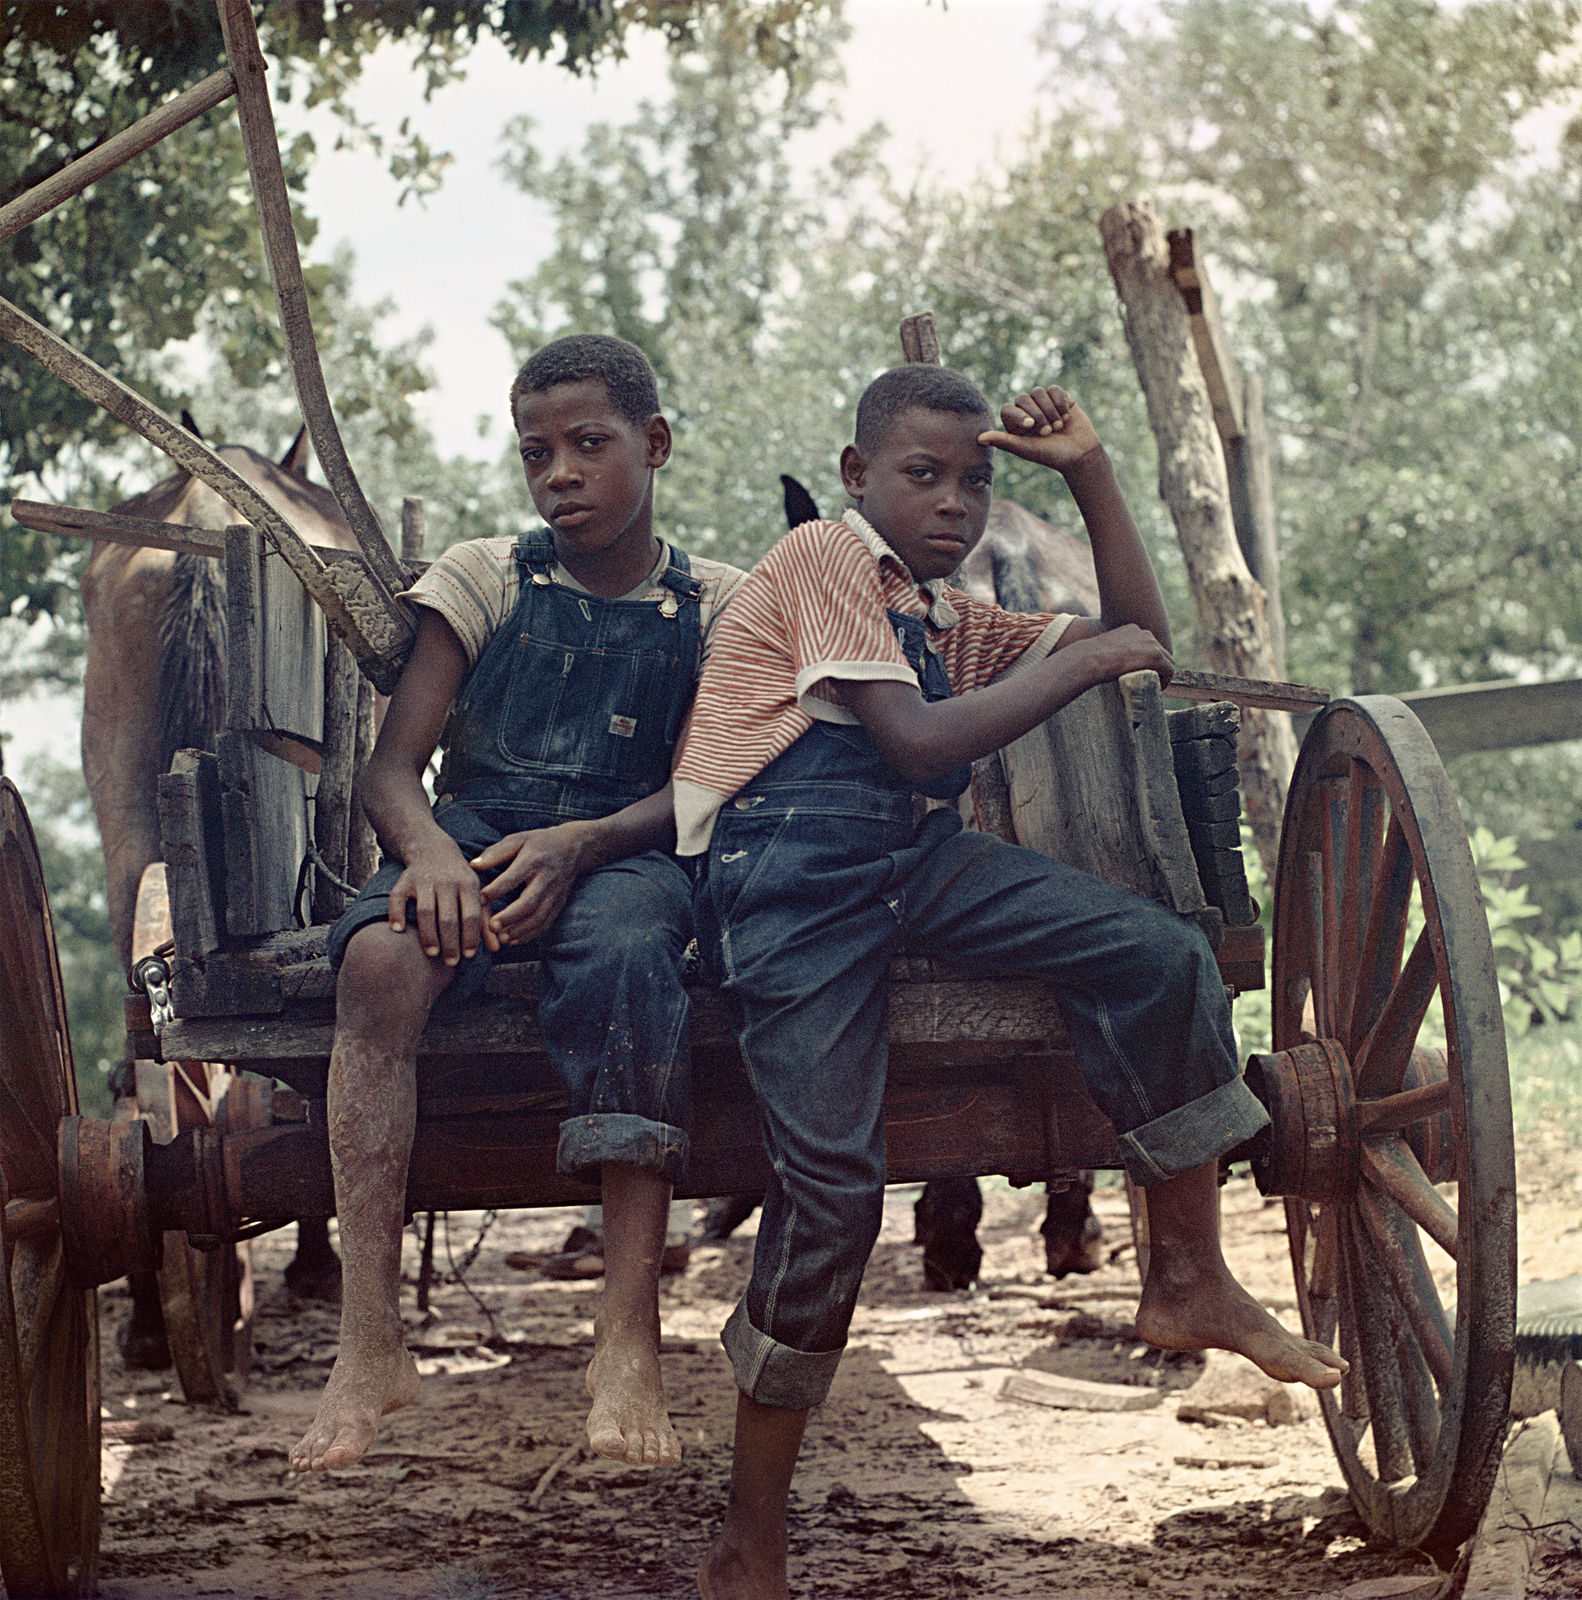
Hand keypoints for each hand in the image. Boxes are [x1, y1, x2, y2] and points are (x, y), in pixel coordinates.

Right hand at [387, 836, 495, 966]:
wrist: (433, 848)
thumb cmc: (459, 878)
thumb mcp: (475, 892)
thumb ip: (485, 920)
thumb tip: (496, 949)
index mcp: (468, 885)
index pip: (471, 915)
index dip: (470, 937)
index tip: (468, 955)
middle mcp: (446, 882)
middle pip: (448, 917)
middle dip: (450, 943)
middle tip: (451, 962)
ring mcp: (424, 880)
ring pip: (425, 912)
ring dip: (428, 935)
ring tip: (432, 953)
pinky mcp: (405, 879)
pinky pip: (397, 898)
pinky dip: (396, 913)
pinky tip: (398, 930)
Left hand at [472, 822, 597, 946]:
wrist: (573, 847)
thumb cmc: (538, 843)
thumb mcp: (518, 839)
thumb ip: (495, 853)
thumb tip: (473, 866)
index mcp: (533, 859)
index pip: (513, 878)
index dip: (496, 890)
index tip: (479, 900)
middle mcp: (546, 878)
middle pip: (529, 902)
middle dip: (509, 917)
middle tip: (491, 926)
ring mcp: (555, 893)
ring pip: (539, 916)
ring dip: (520, 930)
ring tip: (501, 938)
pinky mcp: (560, 903)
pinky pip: (546, 922)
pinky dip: (530, 934)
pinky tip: (514, 939)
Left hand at [978, 385, 1102, 472]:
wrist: (1079, 453)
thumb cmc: (1050, 454)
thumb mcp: (1025, 449)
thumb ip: (1003, 441)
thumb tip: (979, 438)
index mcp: (1015, 424)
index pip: (1008, 409)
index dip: (1019, 415)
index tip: (1031, 426)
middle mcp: (1028, 412)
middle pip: (1024, 398)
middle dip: (1038, 414)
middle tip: (1048, 432)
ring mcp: (1044, 404)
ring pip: (1039, 392)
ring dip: (1050, 410)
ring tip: (1058, 426)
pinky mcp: (1060, 398)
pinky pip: (1054, 389)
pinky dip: (1061, 403)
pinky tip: (1066, 417)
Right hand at [1068, 623, 1174, 689]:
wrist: (1091, 660)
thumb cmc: (1091, 658)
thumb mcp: (1105, 649)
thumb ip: (1116, 651)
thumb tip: (1112, 661)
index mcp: (1132, 630)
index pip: (1149, 645)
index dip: (1149, 660)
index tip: (1143, 671)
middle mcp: (1145, 634)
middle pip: (1161, 652)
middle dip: (1158, 666)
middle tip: (1152, 680)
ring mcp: (1152, 644)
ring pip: (1167, 661)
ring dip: (1162, 673)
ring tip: (1155, 685)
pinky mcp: (1156, 656)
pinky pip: (1169, 670)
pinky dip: (1166, 680)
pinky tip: (1159, 687)